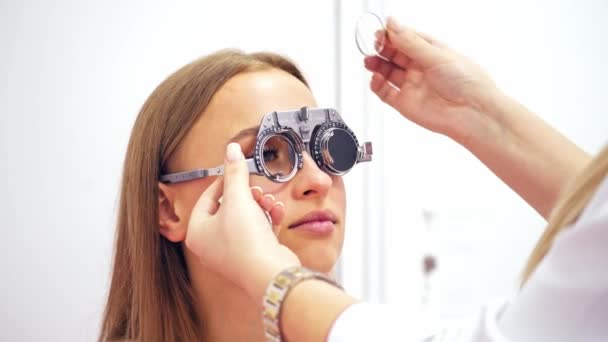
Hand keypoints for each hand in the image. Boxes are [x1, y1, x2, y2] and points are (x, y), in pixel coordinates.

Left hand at [185, 143, 300, 301]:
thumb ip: (234, 172)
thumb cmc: (245, 241)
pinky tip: (276, 212)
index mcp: (197, 232)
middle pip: (228, 208)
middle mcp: (211, 245)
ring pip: (245, 219)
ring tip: (269, 202)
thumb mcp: (238, 198)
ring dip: (260, 206)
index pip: (207, 197)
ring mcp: (232, 253)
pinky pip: (257, 232)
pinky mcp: (252, 257)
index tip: (237, 172)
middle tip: (256, 190)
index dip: (224, 182)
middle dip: (247, 196)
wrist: (270, 272)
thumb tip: (231, 150)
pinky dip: (267, 220)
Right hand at [365, 17, 501, 142]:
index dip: (392, 34)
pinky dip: (377, 85)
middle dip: (382, 48)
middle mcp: (420, 67)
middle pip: (394, 54)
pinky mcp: (405, 103)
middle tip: (374, 45)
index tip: (381, 32)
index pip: (406, 38)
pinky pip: (385, 92)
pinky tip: (377, 78)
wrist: (472, 114)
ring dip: (376, 64)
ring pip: (387, 72)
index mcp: (431, 51)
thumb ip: (410, 42)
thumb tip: (393, 24)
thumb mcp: (436, 56)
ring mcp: (412, 85)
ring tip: (369, 61)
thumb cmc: (467, 83)